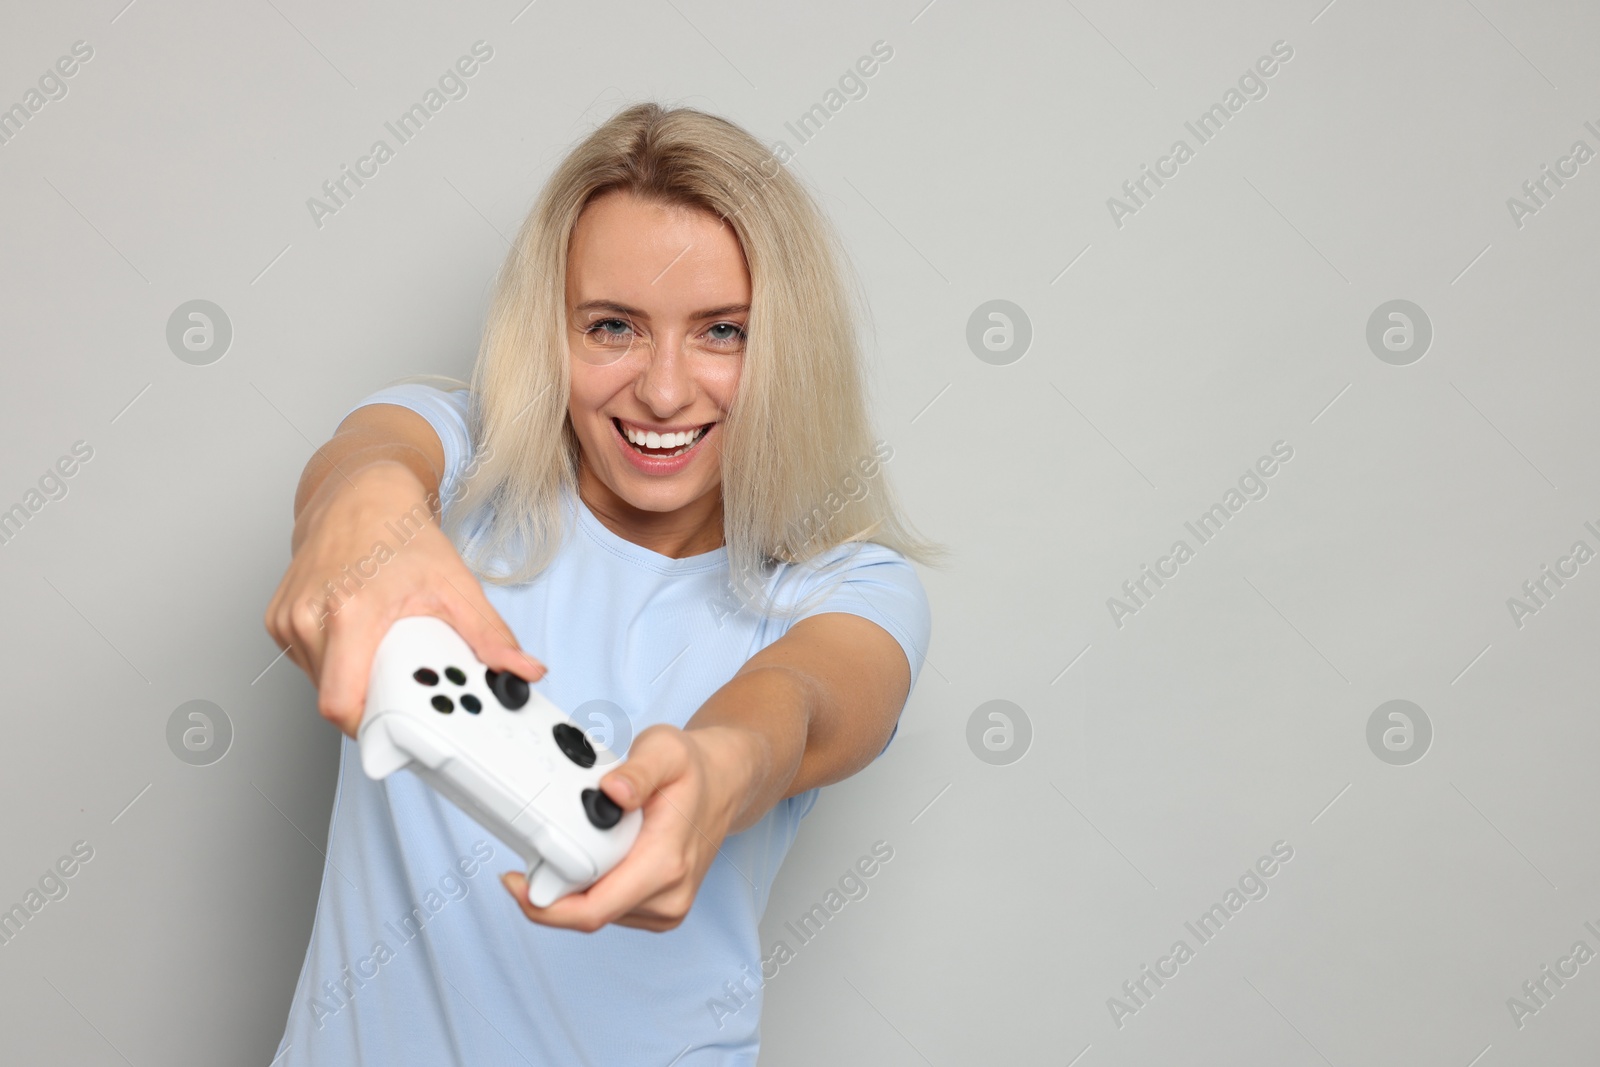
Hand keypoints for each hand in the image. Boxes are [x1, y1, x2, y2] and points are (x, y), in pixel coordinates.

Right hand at [263, 460, 545, 737]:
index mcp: (350, 611)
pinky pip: (307, 664)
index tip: (401, 728)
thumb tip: (523, 672)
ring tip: (384, 655)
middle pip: (334, 697)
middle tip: (406, 688)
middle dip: (372, 703)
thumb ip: (490, 635)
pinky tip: (358, 639)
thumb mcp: (455, 585)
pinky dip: (335, 663)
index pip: (342, 703)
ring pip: (319, 684)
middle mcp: (309, 616)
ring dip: (353, 682)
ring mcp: (287, 618)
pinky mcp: (277, 620)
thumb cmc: (399, 534)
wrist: (360, 495)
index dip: (370, 726)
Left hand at [500, 723, 762, 931]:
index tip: (513, 880)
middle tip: (534, 853)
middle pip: (587, 915)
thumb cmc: (694, 769)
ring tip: (572, 845)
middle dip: (551, 891)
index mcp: (666, 864)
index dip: (544, 905)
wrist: (724, 784)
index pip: (592, 910)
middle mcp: (669, 896)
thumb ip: (638, 771)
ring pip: (596, 914)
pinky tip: (592, 858)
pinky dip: (590, 889)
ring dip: (572, 889)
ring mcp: (666, 908)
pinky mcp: (660, 911)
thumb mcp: (666, 750)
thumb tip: (612, 792)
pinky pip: (610, 910)